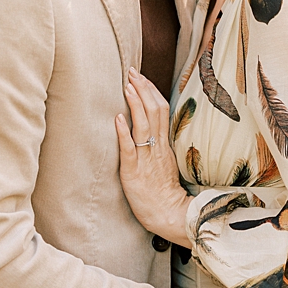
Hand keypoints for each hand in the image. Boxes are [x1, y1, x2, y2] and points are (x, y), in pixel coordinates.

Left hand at [115, 69, 188, 244]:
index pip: (161, 110)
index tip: (140, 76)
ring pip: (144, 125)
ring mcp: (146, 159)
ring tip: (127, 85)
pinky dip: (123, 133)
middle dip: (142, 89)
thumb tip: (151, 131)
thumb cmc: (164, 194)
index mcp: (164, 145)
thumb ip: (158, 147)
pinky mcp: (134, 172)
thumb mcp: (164, 165)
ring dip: (135, 103)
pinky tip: (117, 118)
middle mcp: (157, 148)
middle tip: (132, 72)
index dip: (150, 91)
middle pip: (154, 111)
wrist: (170, 215)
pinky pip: (130, 149)